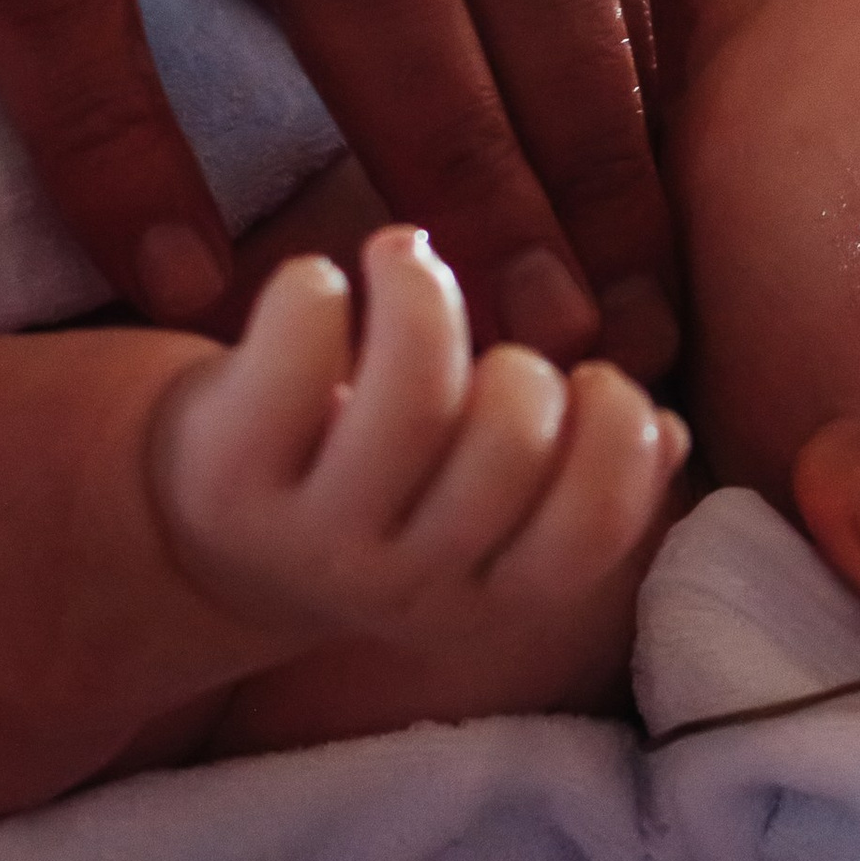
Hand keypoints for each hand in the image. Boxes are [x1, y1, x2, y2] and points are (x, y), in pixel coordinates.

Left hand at [151, 224, 688, 720]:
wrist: (189, 533)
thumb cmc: (366, 490)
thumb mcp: (470, 512)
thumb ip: (569, 482)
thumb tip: (670, 433)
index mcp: (476, 598)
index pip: (588, 534)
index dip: (618, 438)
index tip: (595, 376)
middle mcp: (395, 585)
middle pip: (511, 450)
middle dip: (525, 368)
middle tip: (491, 341)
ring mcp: (308, 537)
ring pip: (413, 400)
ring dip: (428, 299)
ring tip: (409, 262)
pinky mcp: (228, 473)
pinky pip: (300, 356)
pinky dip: (321, 292)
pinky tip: (325, 286)